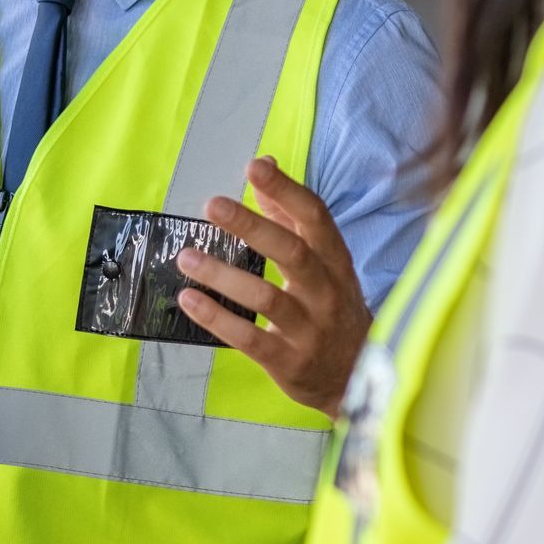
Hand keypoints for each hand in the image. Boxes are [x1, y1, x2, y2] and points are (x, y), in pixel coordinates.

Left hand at [174, 156, 370, 415]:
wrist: (358, 378)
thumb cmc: (333, 309)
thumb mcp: (324, 264)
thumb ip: (290, 216)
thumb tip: (263, 165)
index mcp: (335, 262)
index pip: (315, 217)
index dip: (286, 190)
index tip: (254, 167)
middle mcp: (327, 292)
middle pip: (292, 252)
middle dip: (251, 226)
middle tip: (211, 205)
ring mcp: (310, 329)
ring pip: (266, 297)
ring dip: (223, 275)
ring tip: (185, 257)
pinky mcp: (290, 362)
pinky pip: (251, 339)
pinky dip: (218, 318)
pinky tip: (189, 299)